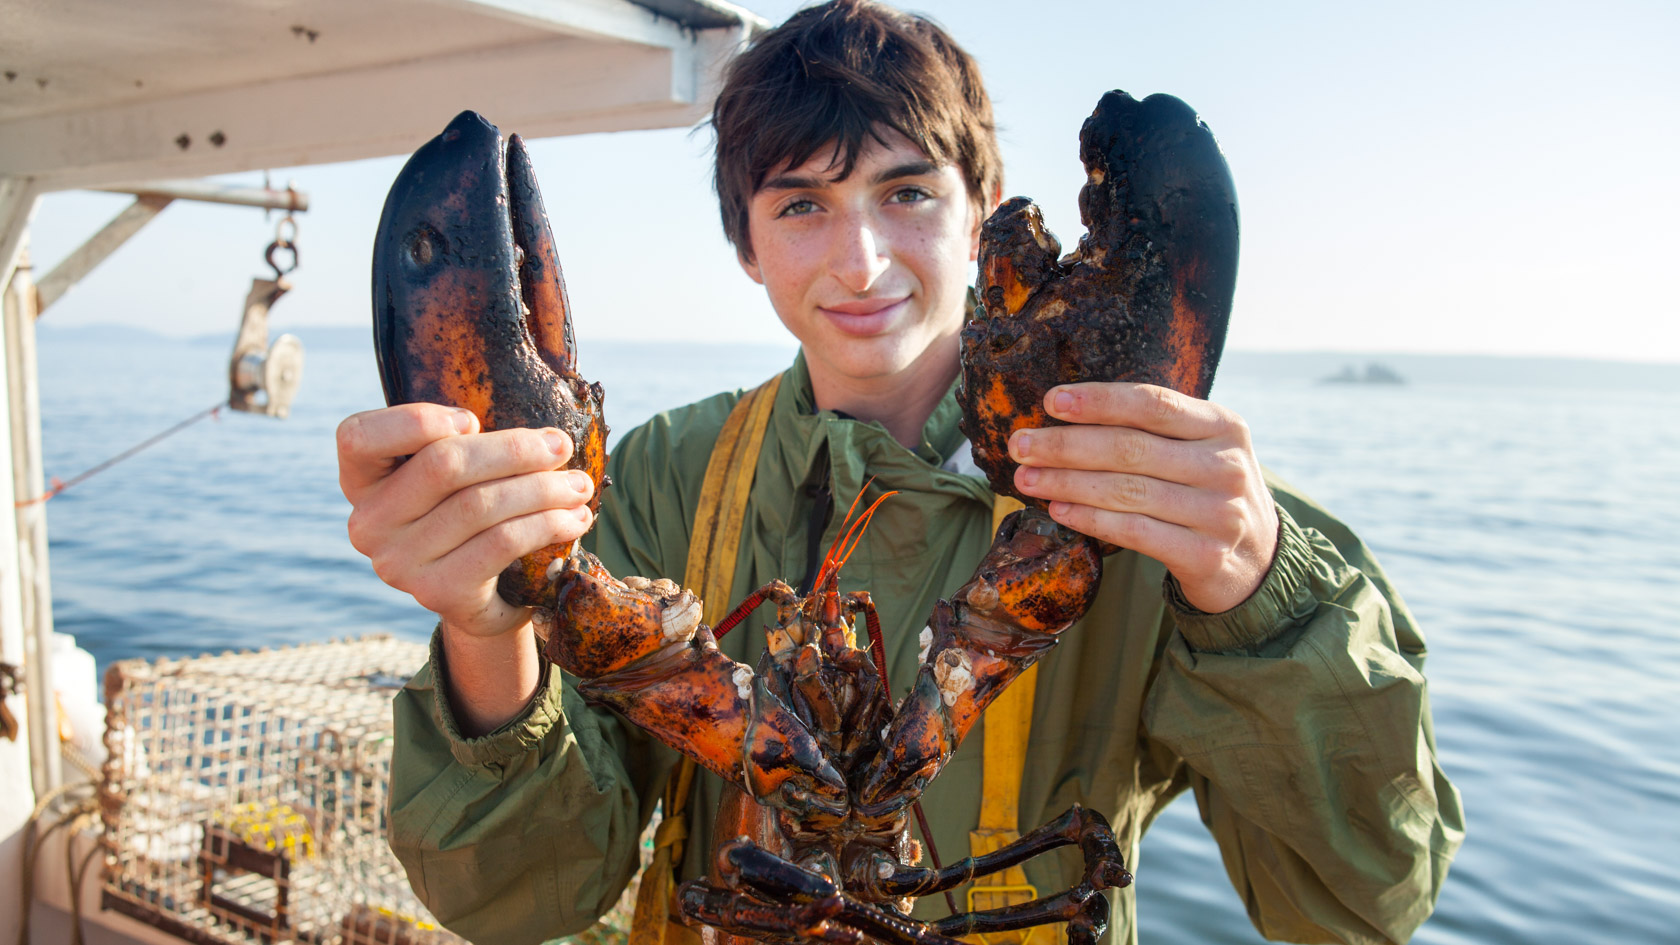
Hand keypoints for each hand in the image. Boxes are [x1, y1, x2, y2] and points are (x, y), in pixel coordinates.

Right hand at [336, 403, 594, 639]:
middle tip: (560, 445)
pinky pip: (502, 544)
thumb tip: (546, 436)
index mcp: (361, 480)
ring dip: (542, 490)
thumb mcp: (453, 478)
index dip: (415, 421)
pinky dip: (547, 524)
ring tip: (579, 485)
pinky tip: (575, 519)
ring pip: (480, 505)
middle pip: (443, 466)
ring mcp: (399, 562)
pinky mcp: (437, 593)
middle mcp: (369, 523)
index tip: (473, 418)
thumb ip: (467, 444)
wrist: (478, 597)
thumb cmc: (467, 517)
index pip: (358, 437)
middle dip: (513, 450)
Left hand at [1008, 382, 1278, 613]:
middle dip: (1066, 445)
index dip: (1099, 401)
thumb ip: (1153, 431)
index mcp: (1224, 426)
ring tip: (1027, 479)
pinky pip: (1133, 532)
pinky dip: (1090, 519)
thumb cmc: (1208, 493)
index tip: (1050, 401)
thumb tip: (1067, 414)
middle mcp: (1226, 466)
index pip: (1153, 404)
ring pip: (1126, 491)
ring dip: (1067, 483)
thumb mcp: (1200, 449)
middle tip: (1021, 445)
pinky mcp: (1204, 555)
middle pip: (1130, 449)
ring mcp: (1219, 513)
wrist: (1258, 562)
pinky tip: (1059, 511)